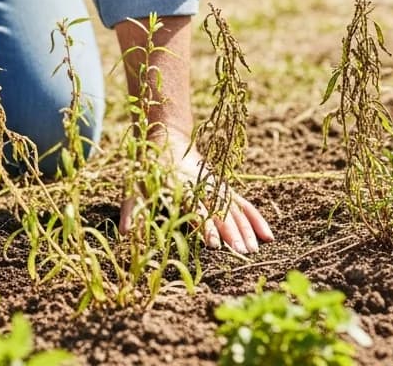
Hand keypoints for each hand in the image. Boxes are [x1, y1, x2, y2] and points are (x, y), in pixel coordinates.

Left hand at [119, 126, 273, 254]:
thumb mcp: (134, 187)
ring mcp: (215, 185)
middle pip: (219, 208)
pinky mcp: (223, 186)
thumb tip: (125, 235)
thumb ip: (132, 211)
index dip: (205, 225)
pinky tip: (268, 235)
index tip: (215, 244)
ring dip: (245, 227)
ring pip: (234, 206)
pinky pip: (243, 203)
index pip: (195, 208)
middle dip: (231, 231)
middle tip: (241, 253)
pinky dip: (256, 217)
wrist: (164, 139)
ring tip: (253, 249)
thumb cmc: (147, 169)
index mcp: (180, 186)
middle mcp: (201, 185)